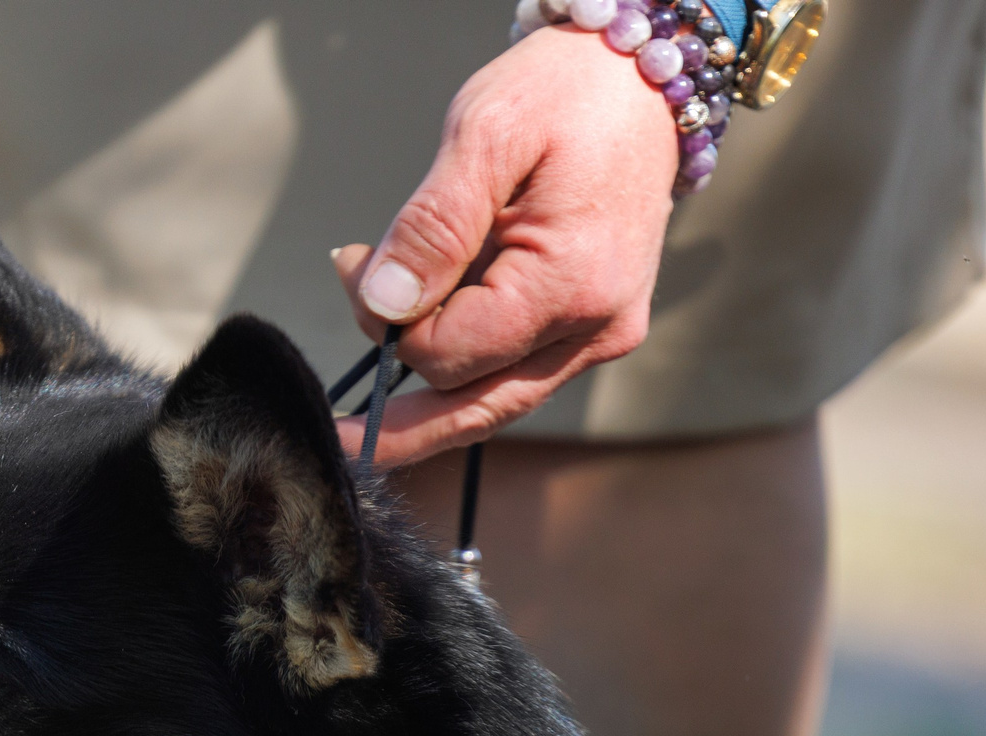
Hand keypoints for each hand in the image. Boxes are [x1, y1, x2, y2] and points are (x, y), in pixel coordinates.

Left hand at [331, 23, 675, 464]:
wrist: (640, 77)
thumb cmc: (566, 93)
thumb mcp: (485, 136)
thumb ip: (433, 227)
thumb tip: (383, 305)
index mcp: (572, 284)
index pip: (447, 356)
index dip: (384, 325)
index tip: (352, 263)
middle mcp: (596, 330)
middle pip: (469, 406)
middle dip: (398, 379)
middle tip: (346, 348)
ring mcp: (600, 336)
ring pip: (489, 399)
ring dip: (427, 370)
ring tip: (377, 306)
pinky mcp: (593, 330)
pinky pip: (513, 369)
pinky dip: (462, 350)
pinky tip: (429, 305)